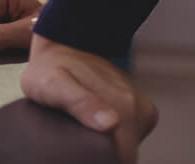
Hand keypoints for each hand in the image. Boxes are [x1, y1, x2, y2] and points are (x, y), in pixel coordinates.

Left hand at [23, 35, 158, 163]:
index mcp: (121, 107)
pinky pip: (133, 134)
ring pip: (130, 144)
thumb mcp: (52, 84)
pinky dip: (117, 136)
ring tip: (85, 131)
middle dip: (105, 154)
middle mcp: (138, 108)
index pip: (122, 156)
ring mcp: (142, 107)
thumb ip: (79, 102)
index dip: (100, 160)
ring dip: (111, 145)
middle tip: (77, 141)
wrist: (64, 42)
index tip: (83, 153)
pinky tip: (96, 126)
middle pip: (126, 152)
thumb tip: (111, 124)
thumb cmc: (51, 66)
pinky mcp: (143, 109)